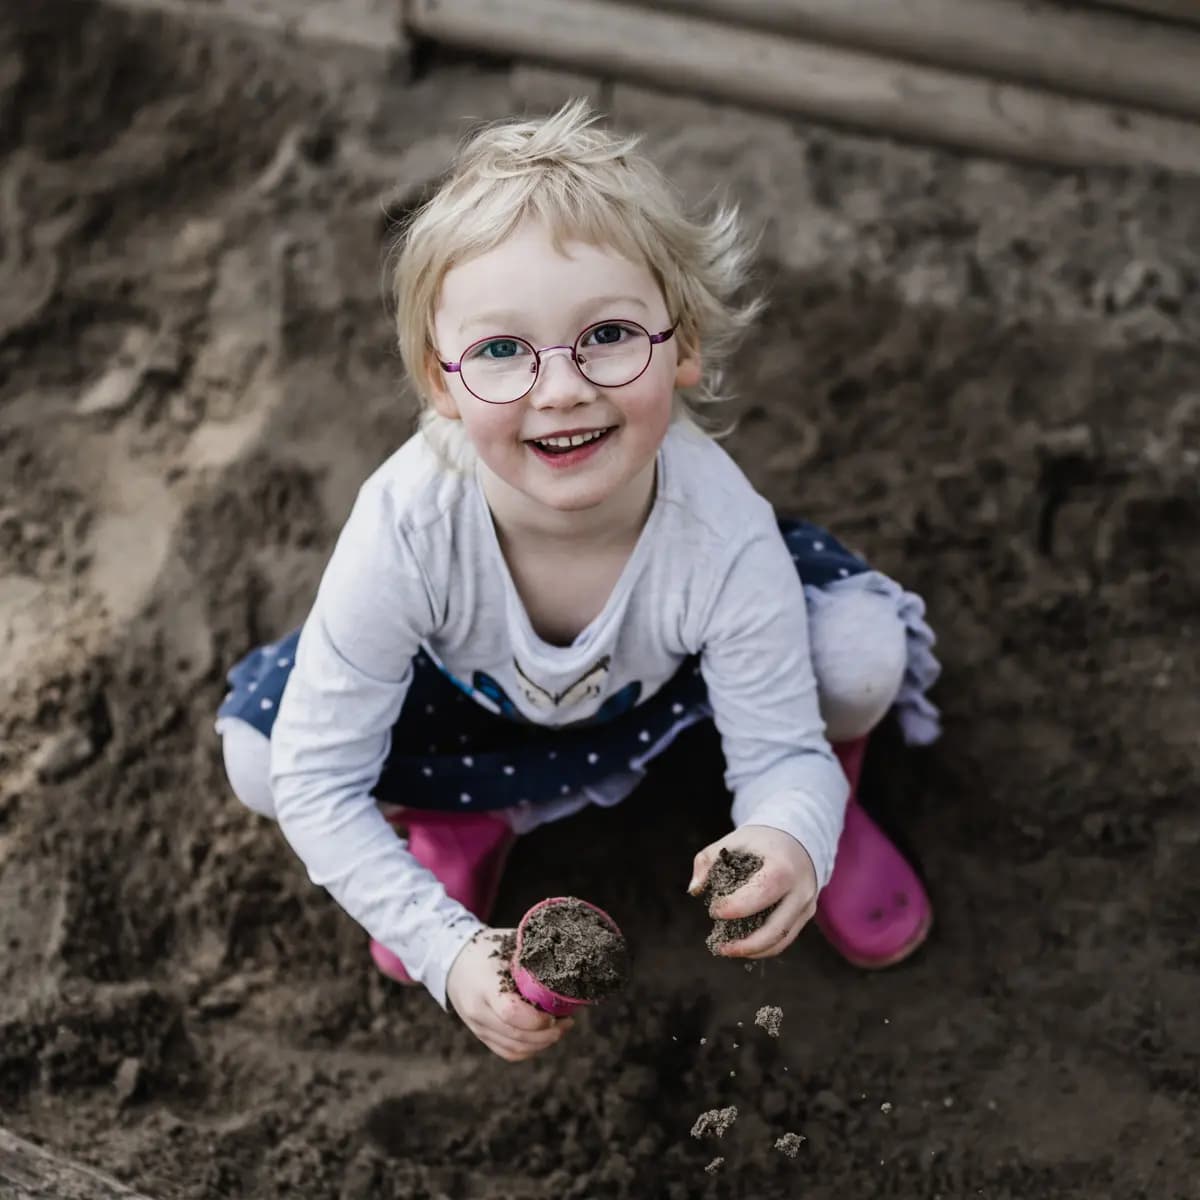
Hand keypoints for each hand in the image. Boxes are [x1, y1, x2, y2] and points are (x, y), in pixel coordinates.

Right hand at [446, 928, 573, 1061]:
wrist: (452, 962)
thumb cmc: (484, 949)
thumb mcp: (506, 944)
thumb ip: (531, 956)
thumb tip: (565, 959)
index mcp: (484, 986)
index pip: (511, 1013)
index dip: (537, 1020)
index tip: (557, 1013)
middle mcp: (478, 1012)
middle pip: (516, 1036)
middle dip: (548, 1034)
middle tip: (568, 1022)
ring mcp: (478, 1027)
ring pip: (514, 1049)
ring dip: (542, 1044)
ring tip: (560, 1029)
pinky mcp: (481, 1035)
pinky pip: (507, 1053)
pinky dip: (529, 1050)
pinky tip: (543, 1037)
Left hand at [688, 825, 818, 958]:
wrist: (798, 839)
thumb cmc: (761, 841)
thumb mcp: (734, 840)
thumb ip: (708, 860)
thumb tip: (694, 890)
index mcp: (783, 866)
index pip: (762, 892)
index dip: (737, 907)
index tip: (714, 910)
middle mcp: (800, 889)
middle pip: (777, 928)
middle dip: (746, 944)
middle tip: (720, 947)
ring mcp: (806, 904)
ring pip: (783, 939)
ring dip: (754, 950)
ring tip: (727, 950)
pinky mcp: (806, 914)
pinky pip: (786, 937)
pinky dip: (764, 947)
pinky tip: (743, 946)